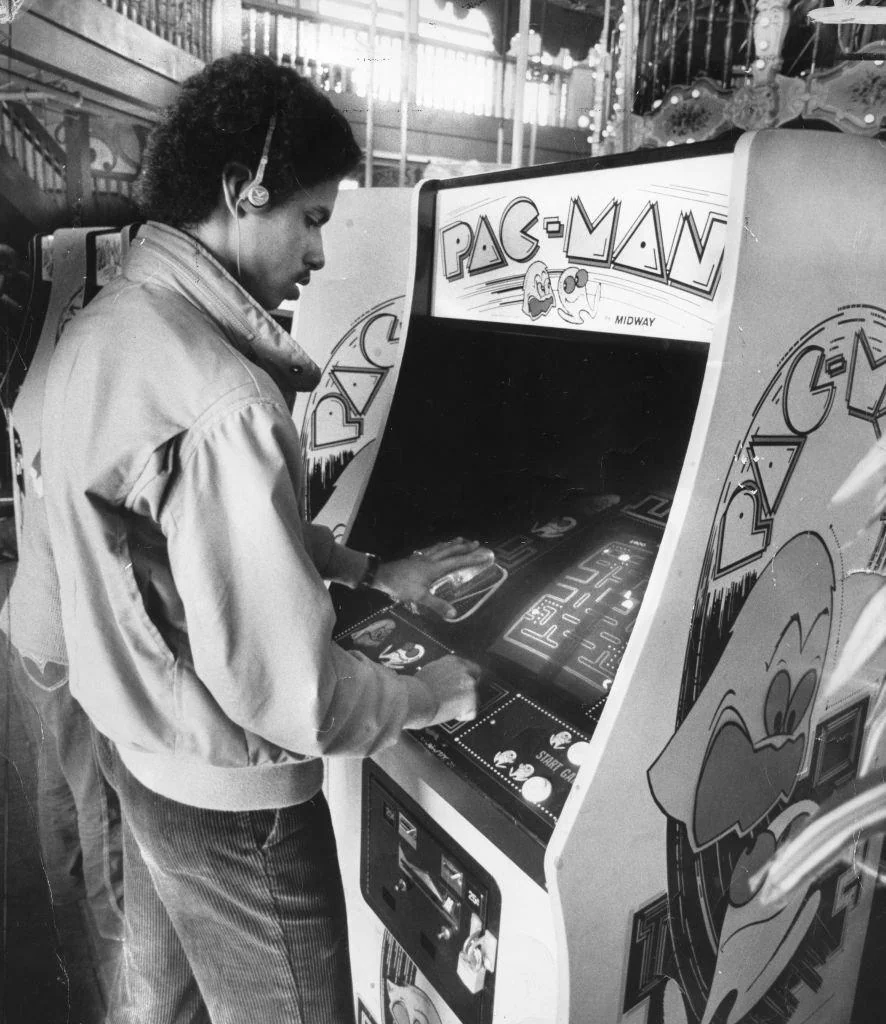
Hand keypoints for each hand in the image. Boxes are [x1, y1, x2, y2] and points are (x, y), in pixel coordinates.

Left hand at [373, 537, 494, 619]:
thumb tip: (453, 613)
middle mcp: (430, 559)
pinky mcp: (414, 558)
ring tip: (460, 539)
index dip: (471, 558)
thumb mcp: (419, 598)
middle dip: (464, 547)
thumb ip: (437, 604)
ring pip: (440, 548)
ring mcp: (421, 557)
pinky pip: (431, 549)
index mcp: (434, 568)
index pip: (457, 562)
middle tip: (476, 543)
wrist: (381, 575)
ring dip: (452, 543)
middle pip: (450, 551)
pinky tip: (436, 548)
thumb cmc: (401, 586)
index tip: (483, 554)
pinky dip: (438, 546)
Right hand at [414, 654, 480, 724]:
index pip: (468, 667)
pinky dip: (462, 716)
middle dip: (467, 690)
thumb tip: (444, 679)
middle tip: (456, 700)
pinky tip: (449, 713)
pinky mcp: (471, 700)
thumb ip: (442, 672)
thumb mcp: (429, 671)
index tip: (460, 686)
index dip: (465, 678)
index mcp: (453, 661)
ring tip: (447, 707)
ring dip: (464, 704)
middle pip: (475, 680)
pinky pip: (471, 712)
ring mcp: (469, 684)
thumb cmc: (415, 688)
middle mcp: (463, 669)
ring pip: (474, 697)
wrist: (414, 698)